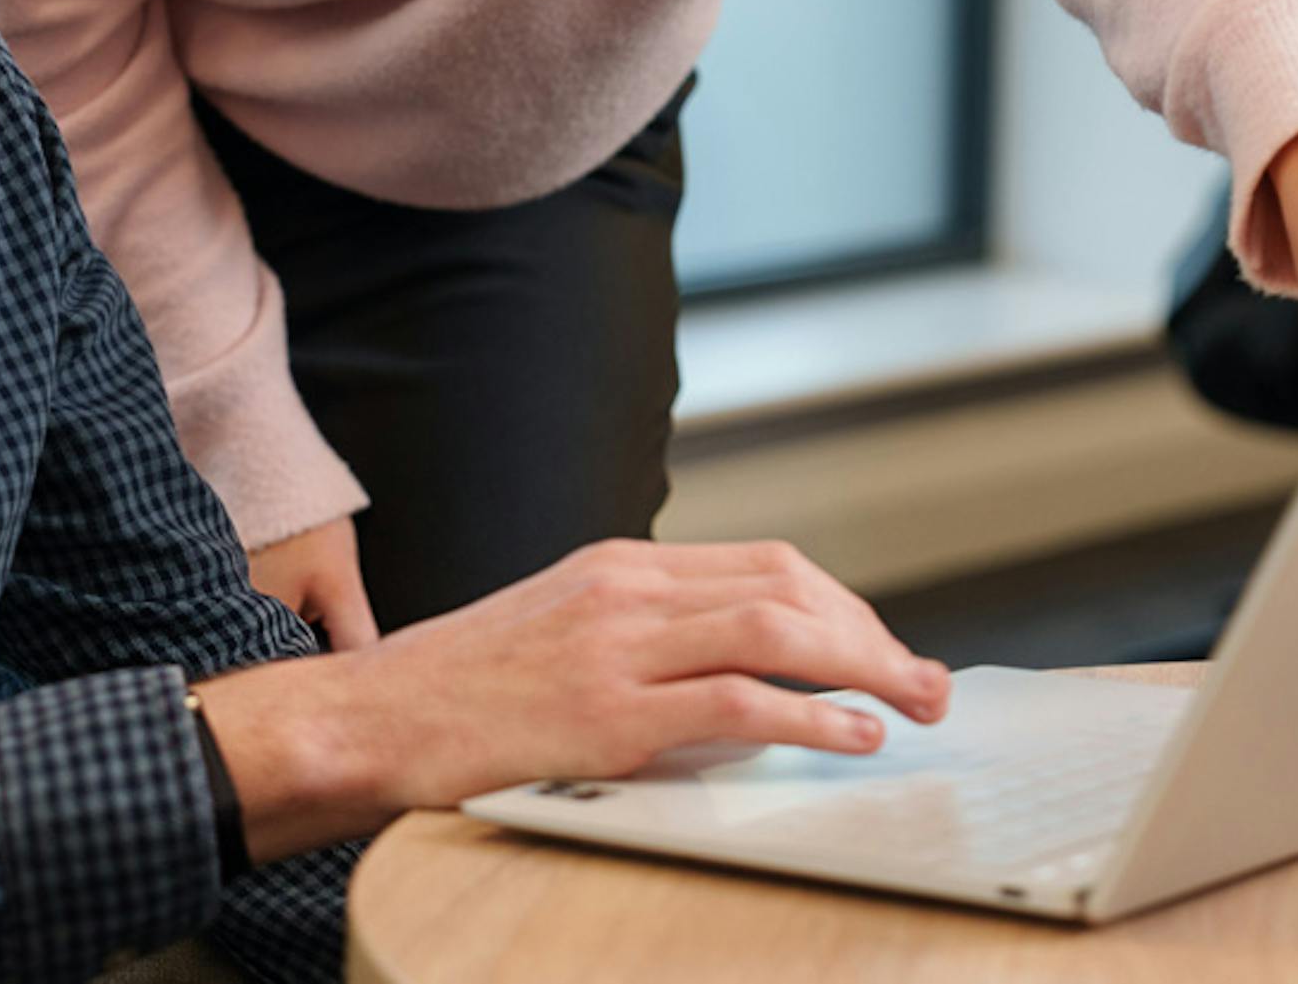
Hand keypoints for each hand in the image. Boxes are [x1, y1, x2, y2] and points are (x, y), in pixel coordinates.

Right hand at [192, 539, 951, 861]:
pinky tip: (853, 734)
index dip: (845, 605)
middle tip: (928, 684)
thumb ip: (642, 636)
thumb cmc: (459, 690)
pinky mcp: (607, 714)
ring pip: (776, 629)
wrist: (369, 716)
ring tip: (915, 705)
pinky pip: (734, 700)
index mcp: (621, 566)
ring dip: (866, 666)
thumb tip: (735, 673)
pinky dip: (810, 714)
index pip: (766, 563)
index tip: (883, 650)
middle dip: (874, 633)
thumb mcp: (559, 632)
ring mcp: (618, 646)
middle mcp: (628, 588)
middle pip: (789, 586)